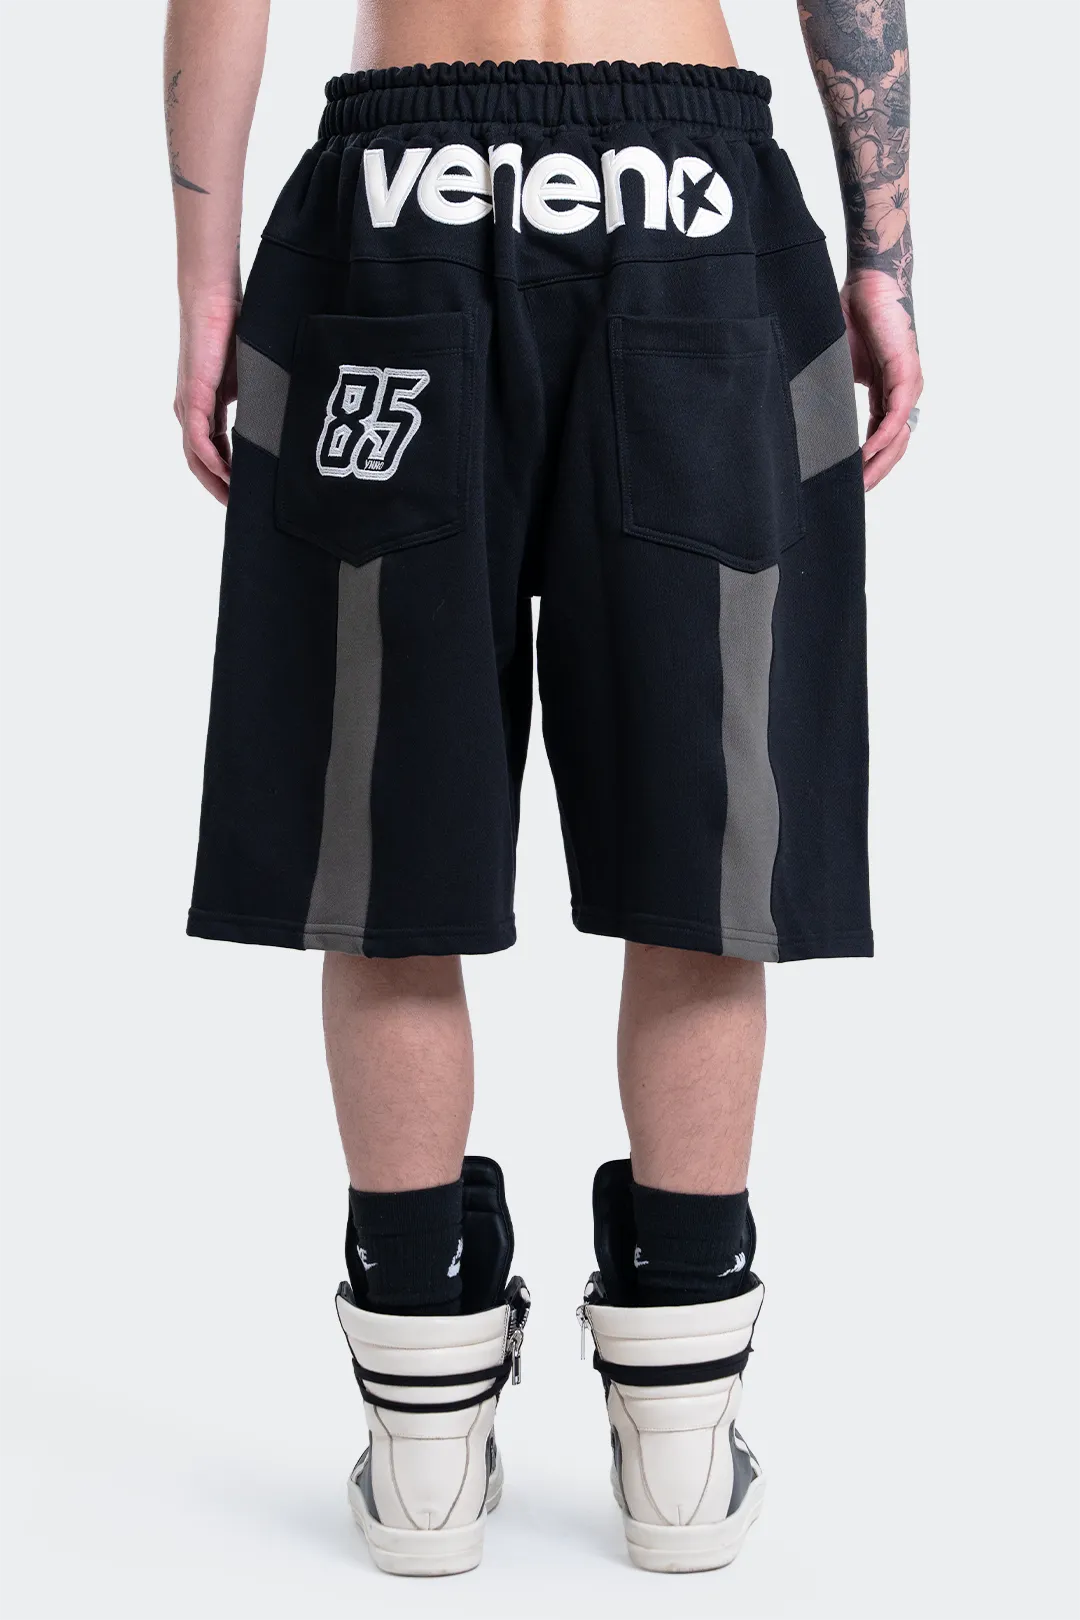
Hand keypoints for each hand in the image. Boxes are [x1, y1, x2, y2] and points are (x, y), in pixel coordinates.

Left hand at [174, 292, 239, 503]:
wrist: (214, 293)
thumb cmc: (231, 325)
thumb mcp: (249, 375)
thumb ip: (256, 401)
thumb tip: (281, 422)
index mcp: (205, 404)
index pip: (212, 450)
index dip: (226, 475)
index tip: (245, 494)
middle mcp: (191, 408)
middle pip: (198, 461)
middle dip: (217, 487)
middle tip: (239, 509)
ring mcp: (189, 402)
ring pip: (195, 456)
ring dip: (213, 481)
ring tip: (234, 500)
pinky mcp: (193, 393)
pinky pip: (198, 438)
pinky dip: (211, 460)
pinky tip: (226, 475)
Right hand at [841, 270, 922, 492]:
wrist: (869, 281)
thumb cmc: (852, 314)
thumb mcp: (836, 365)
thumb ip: (830, 393)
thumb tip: (803, 417)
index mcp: (887, 391)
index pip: (881, 438)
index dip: (867, 463)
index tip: (848, 484)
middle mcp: (902, 392)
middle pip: (895, 446)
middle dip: (875, 473)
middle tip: (853, 496)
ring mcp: (908, 385)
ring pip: (898, 437)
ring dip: (879, 463)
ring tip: (858, 485)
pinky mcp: (907, 374)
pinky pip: (895, 417)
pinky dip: (881, 439)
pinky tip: (866, 456)